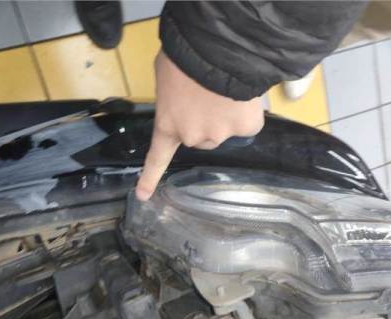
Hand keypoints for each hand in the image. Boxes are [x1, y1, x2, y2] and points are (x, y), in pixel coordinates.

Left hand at [135, 50, 264, 200]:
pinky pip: (248, 123)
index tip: (143, 196)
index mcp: (168, 125)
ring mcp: (220, 135)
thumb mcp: (166, 76)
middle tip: (206, 94)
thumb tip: (187, 98)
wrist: (217, 49)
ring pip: (225, 130)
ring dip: (225, 115)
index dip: (150, 177)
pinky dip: (247, 112)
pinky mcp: (245, 127)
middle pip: (202, 137)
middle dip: (204, 120)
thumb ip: (173, 97)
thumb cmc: (184, 57)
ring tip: (225, 91)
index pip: (157, 157)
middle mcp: (193, 137)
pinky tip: (243, 95)